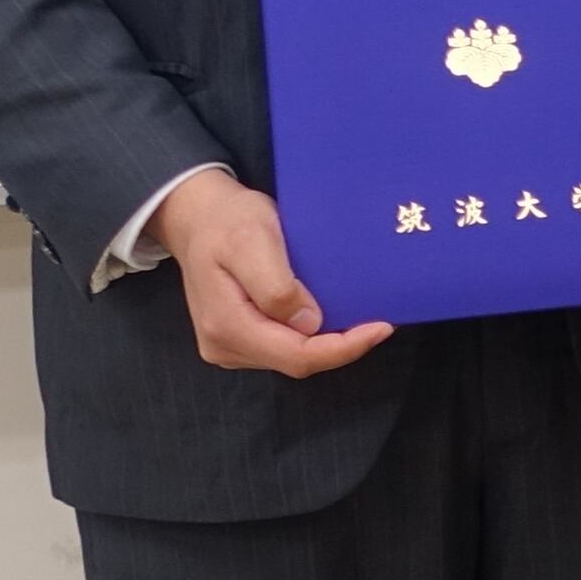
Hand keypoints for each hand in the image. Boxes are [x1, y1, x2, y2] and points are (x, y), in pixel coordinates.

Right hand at [155, 168, 392, 378]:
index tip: (381, 328)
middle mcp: (224, 346)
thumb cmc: (227, 223)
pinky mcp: (238, 339)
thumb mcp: (252, 241)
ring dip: (328, 342)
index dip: (343, 349)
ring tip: (361, 317)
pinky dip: (312, 336)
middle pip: (296, 361)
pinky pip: (283, 346)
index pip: (297, 356)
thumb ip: (277, 287)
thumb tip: (309, 323)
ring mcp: (230, 346)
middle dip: (341, 346)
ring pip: (292, 357)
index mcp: (226, 326)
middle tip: (379, 321)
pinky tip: (332, 316)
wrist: (199, 218)